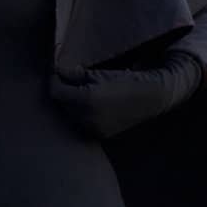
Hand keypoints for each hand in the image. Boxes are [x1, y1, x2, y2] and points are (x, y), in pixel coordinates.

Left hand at [51, 46, 204, 140]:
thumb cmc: (126, 81)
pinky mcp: (101, 135)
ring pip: (71, 116)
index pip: (56, 92)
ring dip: (70, 105)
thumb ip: (75, 75)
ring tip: (79, 93)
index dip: (55, 81)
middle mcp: (88, 118)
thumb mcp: (99, 74)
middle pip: (62, 105)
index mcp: (86, 100)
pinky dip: (81, 115)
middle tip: (67, 81)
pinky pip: (83, 124)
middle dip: (62, 93)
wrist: (151, 98)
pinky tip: (89, 106)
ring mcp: (94, 129)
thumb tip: (57, 72)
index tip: (57, 73)